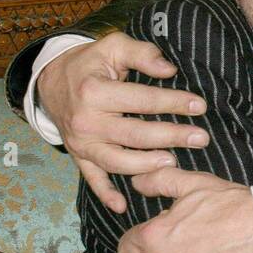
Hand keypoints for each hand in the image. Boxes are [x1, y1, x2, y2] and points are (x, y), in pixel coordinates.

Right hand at [36, 31, 208, 213]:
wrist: (50, 81)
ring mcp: (81, 142)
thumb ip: (142, 54)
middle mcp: (86, 120)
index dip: (173, 103)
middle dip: (171, 136)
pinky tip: (123, 206)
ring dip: (146, 166)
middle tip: (201, 138)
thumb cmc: (90, 63)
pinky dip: (105, 194)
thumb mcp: (113, 46)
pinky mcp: (78, 155)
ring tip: (174, 162)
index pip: (142, 100)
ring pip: (116, 161)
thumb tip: (169, 70)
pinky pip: (91, 179)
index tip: (200, 106)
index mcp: (94, 91)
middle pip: (135, 134)